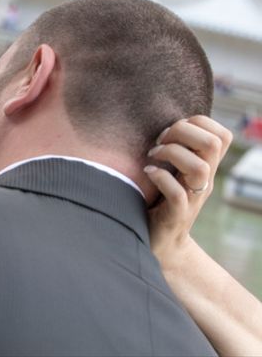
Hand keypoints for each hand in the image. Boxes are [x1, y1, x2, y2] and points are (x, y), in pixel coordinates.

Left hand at [144, 116, 231, 269]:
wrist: (162, 244)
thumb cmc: (160, 201)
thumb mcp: (173, 172)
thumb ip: (175, 150)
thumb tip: (162, 125)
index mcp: (205, 167)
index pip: (220, 134)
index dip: (196, 123)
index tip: (170, 133)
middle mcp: (204, 181)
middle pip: (213, 143)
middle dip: (182, 132)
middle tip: (160, 142)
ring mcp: (193, 198)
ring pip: (200, 167)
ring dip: (171, 153)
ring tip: (152, 157)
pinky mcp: (178, 215)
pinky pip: (178, 193)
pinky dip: (160, 177)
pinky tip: (147, 173)